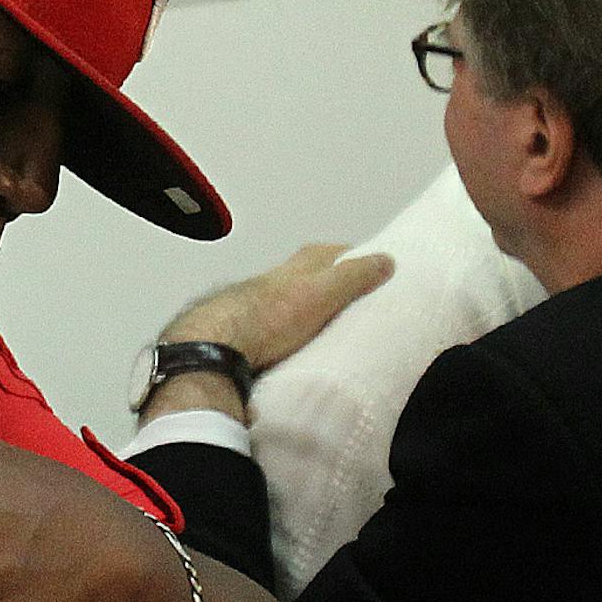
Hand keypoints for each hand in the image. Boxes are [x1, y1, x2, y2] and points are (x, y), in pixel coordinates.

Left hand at [161, 243, 392, 373]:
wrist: (215, 347)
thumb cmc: (270, 316)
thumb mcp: (320, 293)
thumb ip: (351, 277)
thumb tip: (386, 260)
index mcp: (295, 267)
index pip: (329, 253)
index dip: (351, 256)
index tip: (374, 268)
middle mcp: (274, 280)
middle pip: (307, 275)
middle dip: (329, 283)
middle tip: (355, 302)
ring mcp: (256, 306)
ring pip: (288, 301)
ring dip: (306, 309)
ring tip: (331, 329)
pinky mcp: (245, 334)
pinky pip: (274, 328)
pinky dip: (289, 333)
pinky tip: (298, 348)